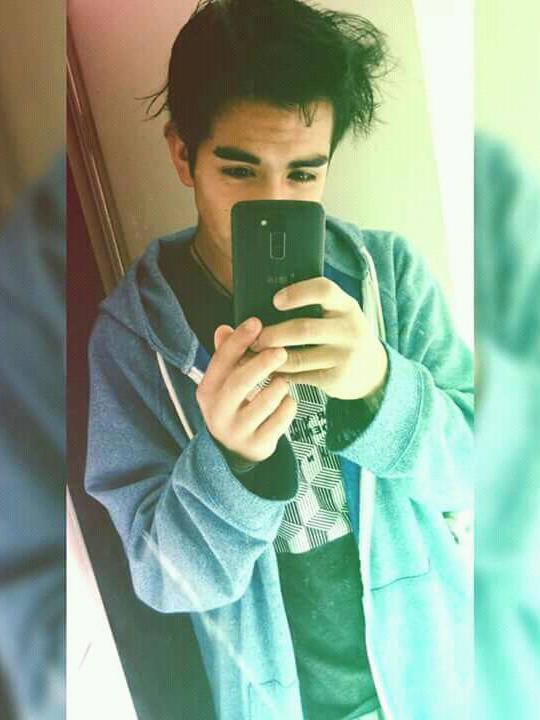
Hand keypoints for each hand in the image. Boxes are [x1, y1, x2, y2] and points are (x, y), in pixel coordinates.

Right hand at [196, 317, 296, 463]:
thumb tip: (224, 328)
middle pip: (240, 383)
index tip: (256, 323)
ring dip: (278, 386)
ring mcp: (237, 431)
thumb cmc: (233, 407)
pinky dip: (287, 407)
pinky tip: (287, 401)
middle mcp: (218, 412)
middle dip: (262, 363)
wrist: (233, 452)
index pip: (221, 361)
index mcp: (208, 391)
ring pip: (263, 403)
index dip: (238, 340)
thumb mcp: (224, 383)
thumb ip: (226, 356)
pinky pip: (279, 421)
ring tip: (283, 380)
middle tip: (281, 351)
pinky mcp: (257, 445)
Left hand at [250, 277, 387, 400]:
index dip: (297, 294)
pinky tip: (269, 368)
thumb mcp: (338, 313)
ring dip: (270, 356)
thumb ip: (314, 305)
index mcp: (345, 305)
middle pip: (303, 329)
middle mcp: (349, 329)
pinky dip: (280, 372)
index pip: (324, 290)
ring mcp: (343, 356)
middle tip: (255, 337)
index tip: (276, 300)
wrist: (371, 370)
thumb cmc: (342, 333)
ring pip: (297, 357)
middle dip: (273, 333)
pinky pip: (299, 376)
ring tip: (255, 352)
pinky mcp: (335, 379)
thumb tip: (265, 299)